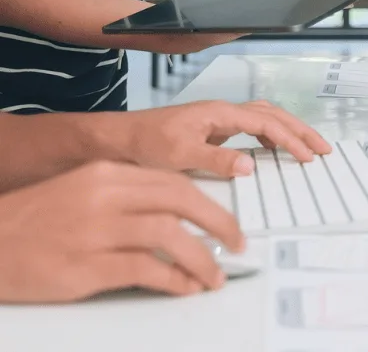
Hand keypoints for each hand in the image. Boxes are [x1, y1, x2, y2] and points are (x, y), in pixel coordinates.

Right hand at [0, 161, 243, 302]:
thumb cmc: (32, 224)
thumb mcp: (81, 193)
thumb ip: (127, 199)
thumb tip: (178, 219)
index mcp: (106, 174)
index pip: (174, 182)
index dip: (210, 203)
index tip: (227, 222)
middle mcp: (104, 196)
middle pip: (181, 201)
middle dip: (219, 224)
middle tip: (238, 245)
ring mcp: (94, 230)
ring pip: (169, 235)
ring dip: (201, 258)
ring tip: (214, 277)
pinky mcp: (85, 266)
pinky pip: (146, 270)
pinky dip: (174, 280)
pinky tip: (185, 289)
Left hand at [100, 100, 331, 178]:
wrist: (118, 139)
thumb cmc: (145, 145)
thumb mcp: (179, 156)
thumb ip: (217, 160)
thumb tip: (252, 164)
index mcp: (220, 113)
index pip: (267, 124)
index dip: (291, 140)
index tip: (309, 158)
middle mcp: (224, 111)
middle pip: (274, 114)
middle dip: (301, 131)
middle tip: (324, 150)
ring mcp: (220, 118)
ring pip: (266, 117)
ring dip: (289, 130)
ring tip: (308, 147)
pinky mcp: (214, 128)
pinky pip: (254, 125)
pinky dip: (272, 134)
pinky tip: (274, 149)